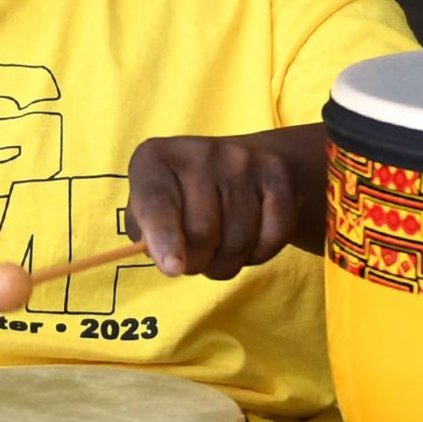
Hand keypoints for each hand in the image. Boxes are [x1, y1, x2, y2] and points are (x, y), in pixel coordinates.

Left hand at [124, 124, 328, 279]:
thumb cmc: (182, 195)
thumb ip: (144, 231)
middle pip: (201, 232)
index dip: (164, 237)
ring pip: (237, 241)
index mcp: (155, 158)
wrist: (242, 165)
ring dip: (225, 264)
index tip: (172, 268)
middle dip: (196, 263)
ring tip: (218, 252)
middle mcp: (200, 153)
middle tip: (193, 262)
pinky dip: (258, 255)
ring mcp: (243, 162)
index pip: (157, 202)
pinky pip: (272, 237)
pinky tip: (247, 243)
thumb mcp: (149, 205)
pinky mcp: (278, 177)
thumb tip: (161, 254)